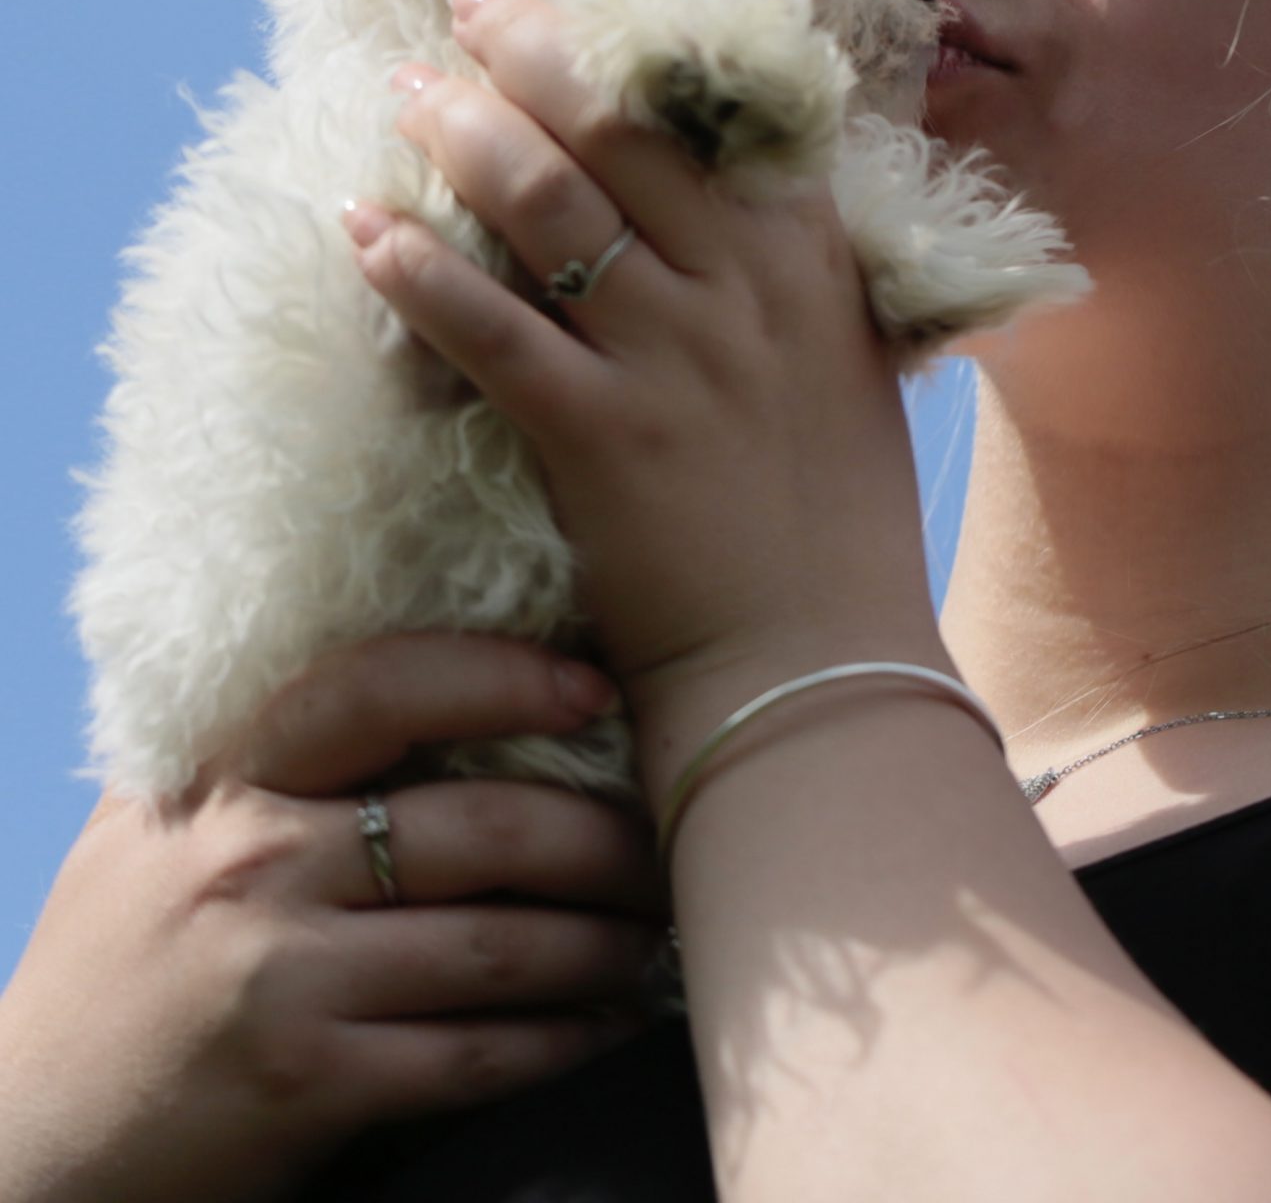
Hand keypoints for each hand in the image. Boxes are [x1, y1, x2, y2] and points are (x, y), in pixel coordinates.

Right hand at [0, 636, 666, 1202]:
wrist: (28, 1137)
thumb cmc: (119, 960)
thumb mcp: (162, 824)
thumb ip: (271, 755)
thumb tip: (434, 680)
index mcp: (225, 778)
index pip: (379, 686)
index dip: (501, 676)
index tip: (592, 688)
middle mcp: (253, 864)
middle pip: (480, 828)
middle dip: (601, 838)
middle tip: (665, 837)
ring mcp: (278, 980)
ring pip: (498, 946)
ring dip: (603, 940)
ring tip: (653, 929)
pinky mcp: (304, 1087)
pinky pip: (472, 1054)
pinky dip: (560, 1037)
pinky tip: (605, 1021)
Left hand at [347, 0, 943, 750]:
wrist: (820, 665)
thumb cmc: (838, 519)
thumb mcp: (841, 359)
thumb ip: (787, 270)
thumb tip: (731, 193)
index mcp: (805, 255)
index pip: (715, 112)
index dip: (633, 38)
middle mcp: (741, 284)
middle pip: (620, 130)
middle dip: (533, 49)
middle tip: (467, 1)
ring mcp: (670, 356)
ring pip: (551, 206)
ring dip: (467, 131)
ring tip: (407, 88)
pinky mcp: (599, 435)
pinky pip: (491, 332)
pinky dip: (420, 273)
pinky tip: (364, 227)